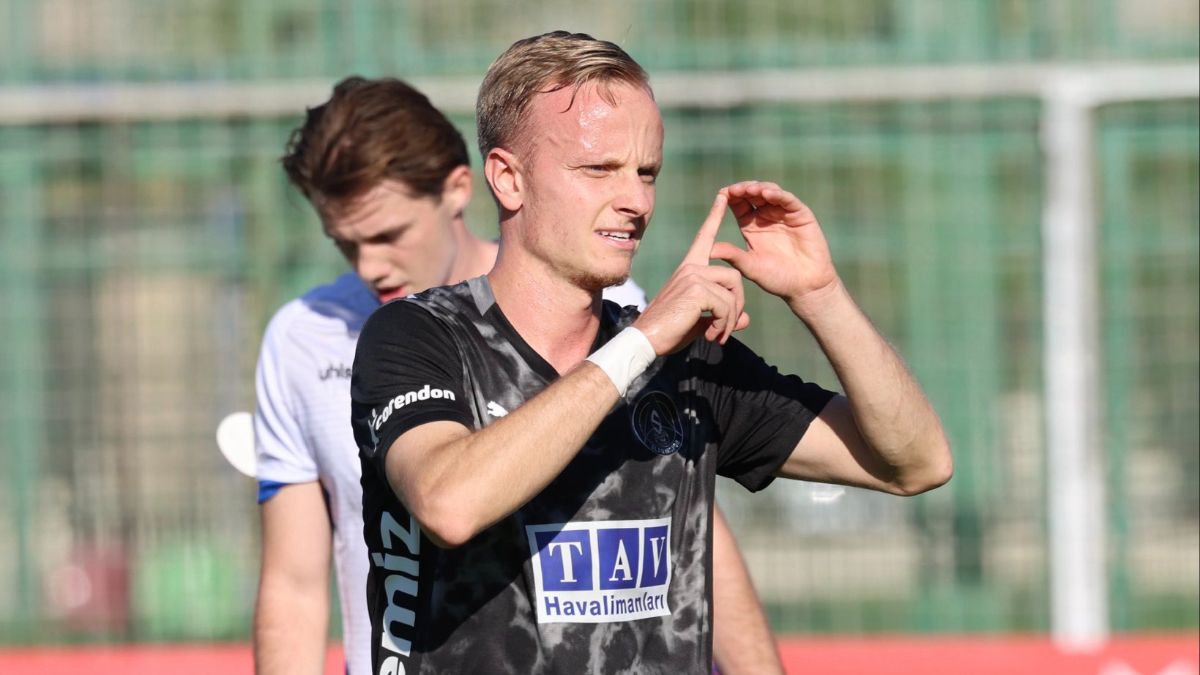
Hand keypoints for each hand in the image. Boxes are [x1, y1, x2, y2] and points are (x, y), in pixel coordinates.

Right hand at [633, 193, 750, 354]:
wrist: (646, 340)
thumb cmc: (669, 331)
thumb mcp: (701, 323)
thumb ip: (723, 316)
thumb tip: (745, 319)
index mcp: (689, 268)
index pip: (705, 237)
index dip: (715, 216)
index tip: (723, 195)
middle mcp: (691, 267)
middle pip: (735, 276)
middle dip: (737, 305)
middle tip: (726, 329)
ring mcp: (693, 275)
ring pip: (733, 291)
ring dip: (731, 318)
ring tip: (717, 334)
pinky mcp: (696, 289)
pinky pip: (726, 305)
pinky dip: (724, 324)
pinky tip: (711, 334)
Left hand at [711, 181, 838, 312]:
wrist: (805, 287)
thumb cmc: (776, 279)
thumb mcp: (750, 266)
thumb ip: (732, 255)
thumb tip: (708, 250)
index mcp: (750, 225)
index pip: (738, 204)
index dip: (730, 196)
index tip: (722, 193)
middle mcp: (766, 216)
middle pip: (752, 194)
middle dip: (743, 189)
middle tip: (735, 190)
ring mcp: (783, 213)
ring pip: (770, 192)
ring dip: (759, 188)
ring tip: (750, 190)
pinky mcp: (801, 214)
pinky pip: (788, 200)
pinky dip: (778, 194)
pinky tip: (768, 194)